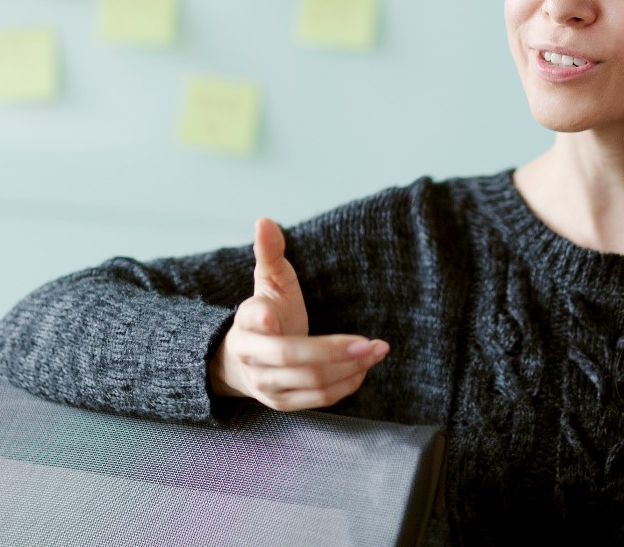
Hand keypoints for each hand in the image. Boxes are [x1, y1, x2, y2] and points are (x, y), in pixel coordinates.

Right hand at [208, 217, 389, 410]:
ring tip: (377, 350)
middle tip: (369, 343)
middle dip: (332, 350)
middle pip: (290, 356)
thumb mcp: (269, 281)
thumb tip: (264, 220)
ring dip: (348, 368)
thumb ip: (269, 253)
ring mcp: (266, 384)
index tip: (274, 315)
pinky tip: (364, 368)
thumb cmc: (267, 312)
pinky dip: (344, 384)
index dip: (260, 318)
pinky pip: (317, 399)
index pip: (250, 318)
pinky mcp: (283, 403)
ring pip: (309, 380)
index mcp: (246, 321)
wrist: (246, 361)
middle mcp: (252, 355)